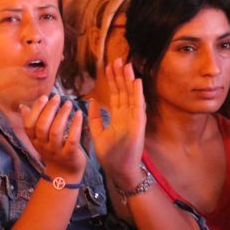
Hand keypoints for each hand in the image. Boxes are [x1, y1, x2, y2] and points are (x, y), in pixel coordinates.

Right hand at [21, 93, 84, 178]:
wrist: (64, 173)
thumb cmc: (52, 151)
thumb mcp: (39, 139)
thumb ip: (32, 123)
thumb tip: (22, 106)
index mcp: (34, 140)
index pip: (29, 125)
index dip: (35, 110)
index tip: (44, 97)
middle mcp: (43, 146)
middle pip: (42, 126)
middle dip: (49, 109)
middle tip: (57, 97)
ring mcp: (56, 151)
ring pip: (56, 132)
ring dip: (62, 115)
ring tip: (68, 103)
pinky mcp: (70, 155)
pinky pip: (72, 140)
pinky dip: (76, 126)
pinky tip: (79, 115)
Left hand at [89, 58, 145, 186]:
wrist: (119, 169)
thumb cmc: (110, 154)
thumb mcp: (98, 132)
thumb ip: (95, 117)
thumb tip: (91, 101)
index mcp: (118, 116)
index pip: (115, 94)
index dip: (112, 81)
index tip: (108, 67)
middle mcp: (127, 115)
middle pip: (123, 91)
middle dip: (120, 76)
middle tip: (117, 59)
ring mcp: (134, 119)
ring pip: (131, 95)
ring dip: (129, 80)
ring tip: (126, 65)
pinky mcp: (138, 125)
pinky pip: (138, 106)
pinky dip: (137, 94)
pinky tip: (136, 81)